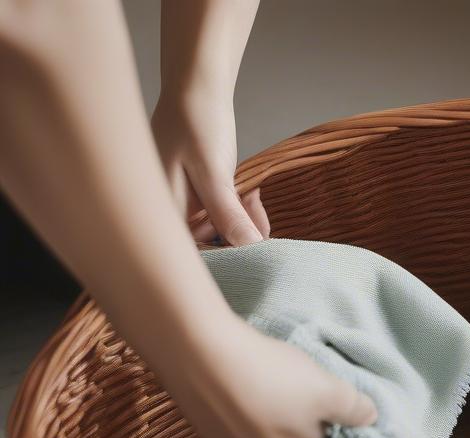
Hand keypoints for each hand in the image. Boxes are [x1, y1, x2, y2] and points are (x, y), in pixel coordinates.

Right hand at [151, 88, 268, 245]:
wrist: (196, 90)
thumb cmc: (196, 123)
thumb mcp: (214, 173)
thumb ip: (228, 215)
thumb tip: (250, 249)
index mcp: (161, 212)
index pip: (191, 255)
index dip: (223, 260)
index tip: (251, 255)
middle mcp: (168, 214)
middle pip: (206, 247)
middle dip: (237, 238)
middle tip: (254, 216)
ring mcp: (181, 207)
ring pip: (218, 234)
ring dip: (241, 223)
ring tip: (250, 200)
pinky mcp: (195, 200)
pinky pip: (221, 218)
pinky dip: (239, 212)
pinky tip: (250, 198)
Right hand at [157, 312, 376, 437]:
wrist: (199, 350)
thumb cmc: (270, 374)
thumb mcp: (327, 390)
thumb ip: (353, 409)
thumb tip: (371, 420)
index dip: (316, 412)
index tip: (306, 390)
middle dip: (287, 414)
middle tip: (280, 380)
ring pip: (255, 431)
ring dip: (259, 410)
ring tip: (256, 378)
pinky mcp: (199, 427)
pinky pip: (228, 421)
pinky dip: (233, 406)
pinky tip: (232, 384)